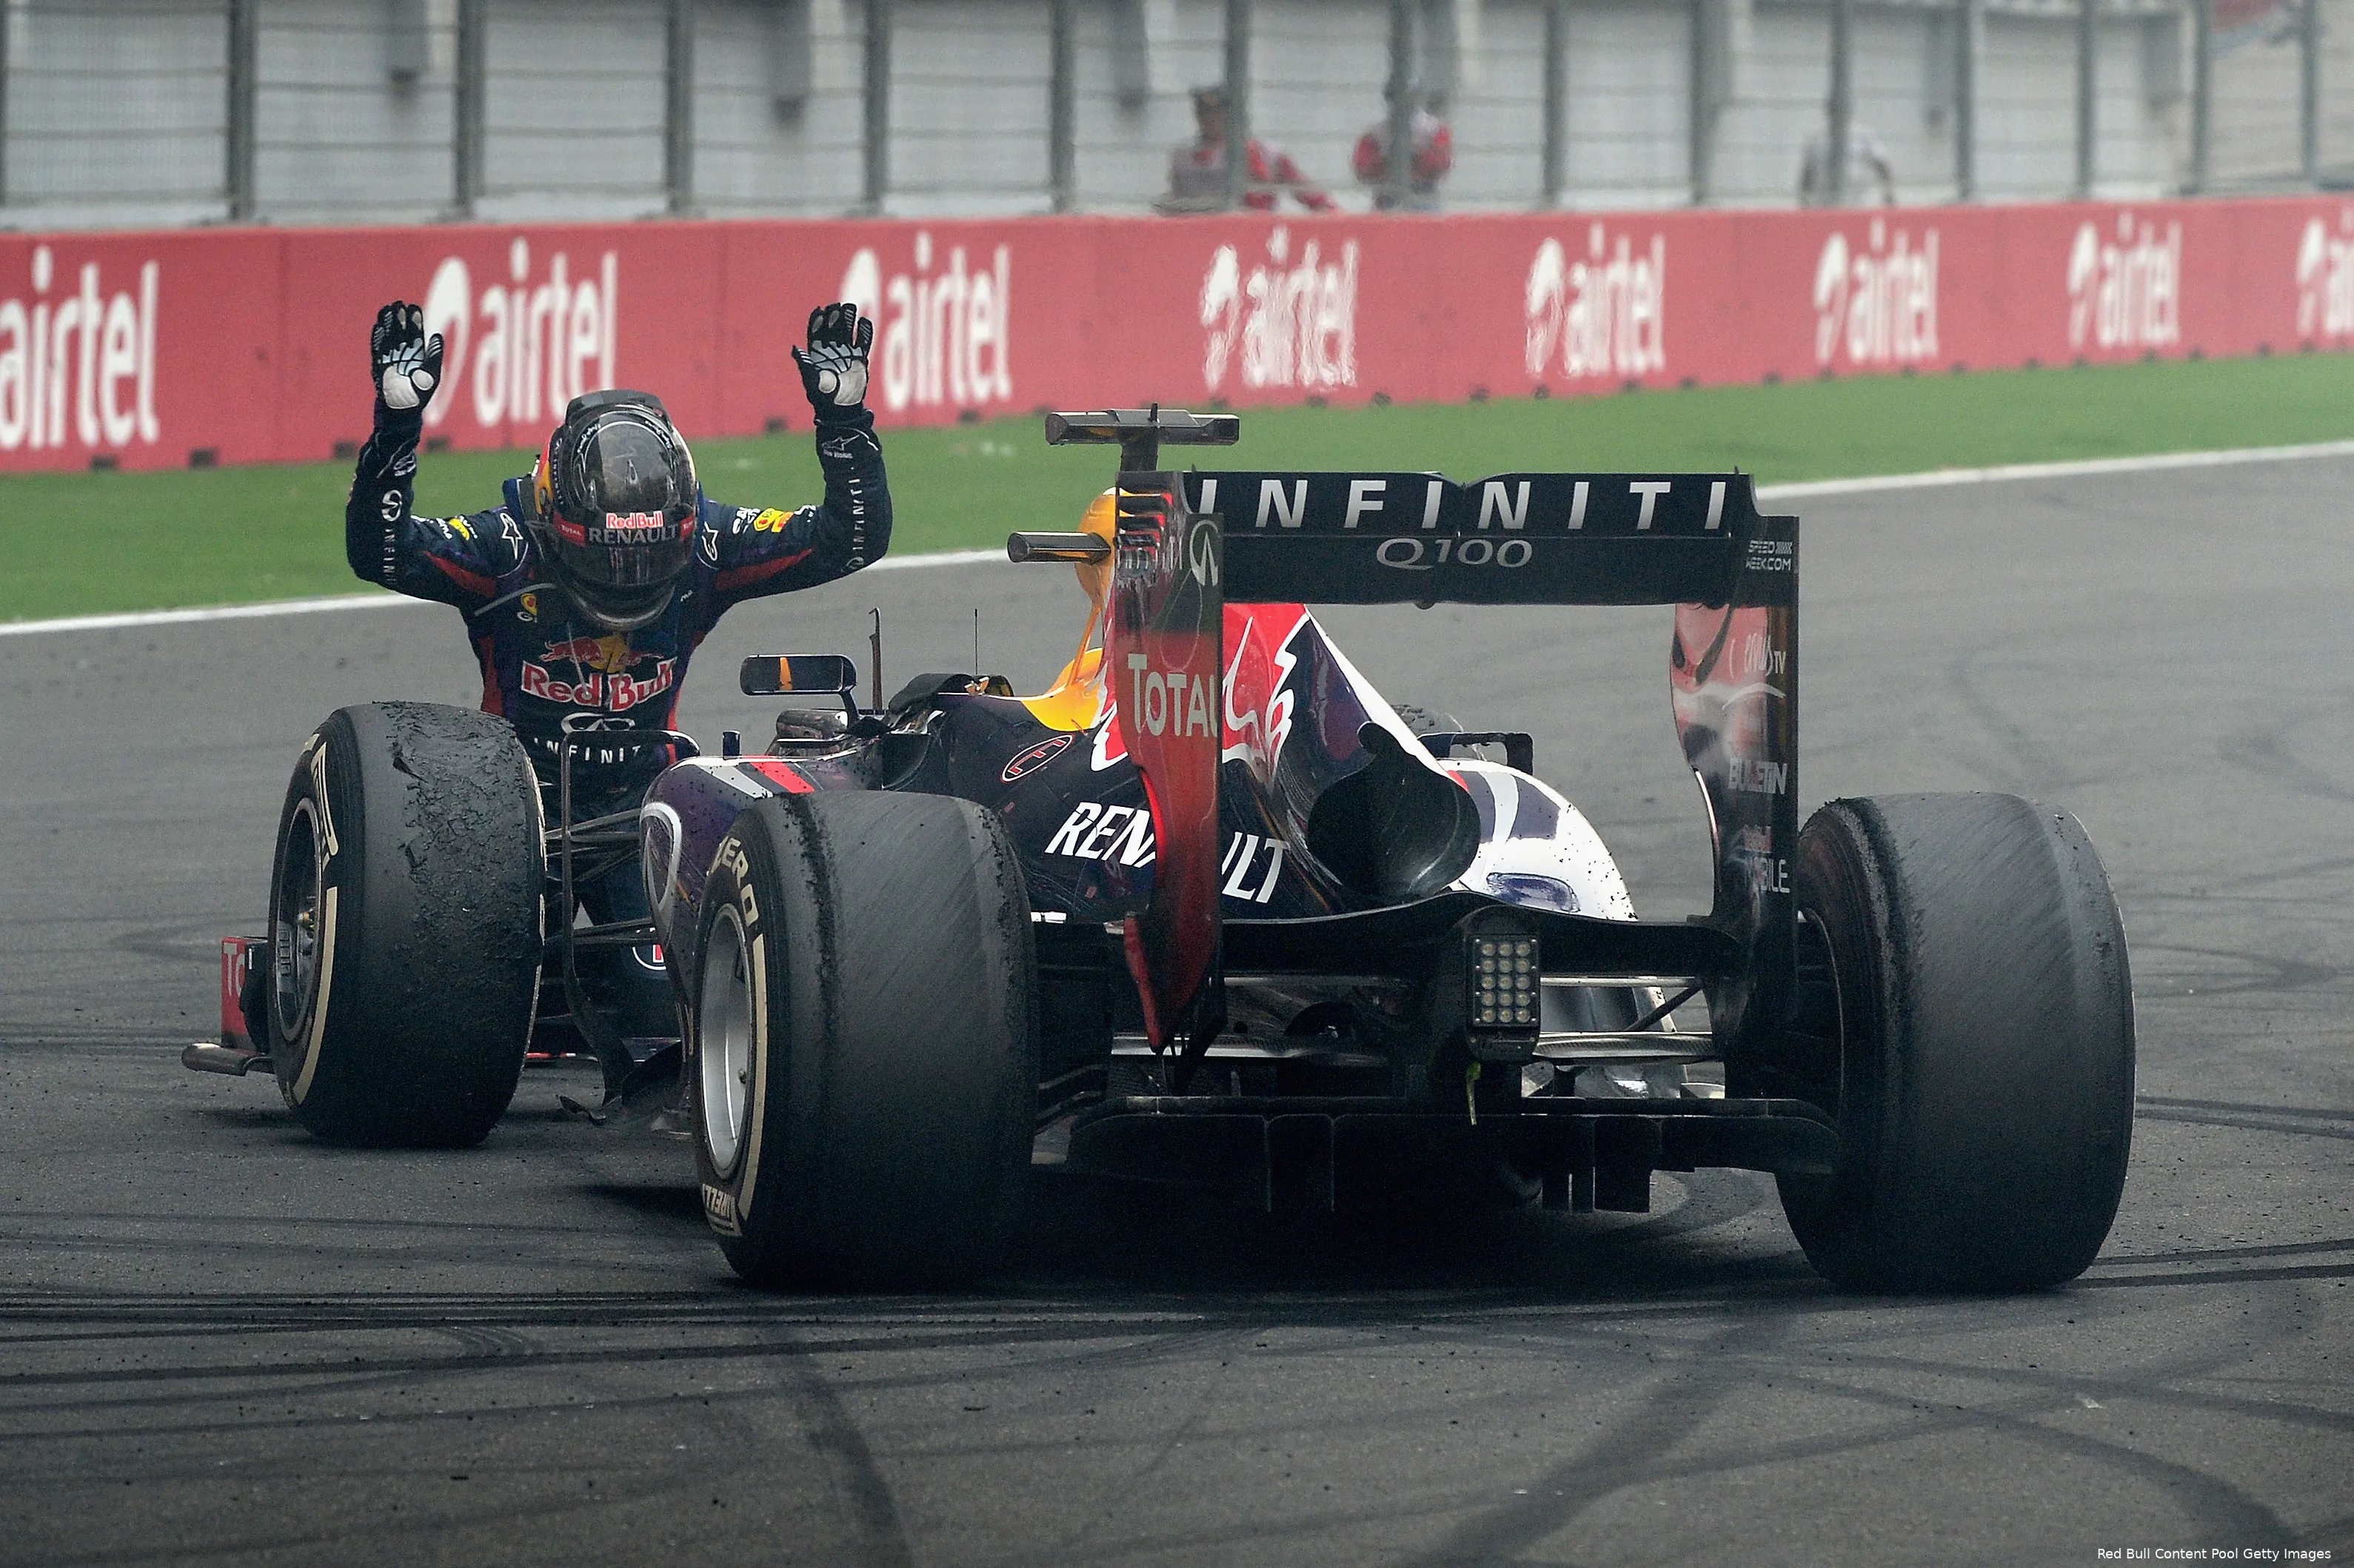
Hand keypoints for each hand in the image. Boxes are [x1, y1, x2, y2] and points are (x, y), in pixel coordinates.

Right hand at [370, 301, 443, 416]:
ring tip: (387, 309)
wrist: (401, 416)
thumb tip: (438, 335)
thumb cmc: (418, 399)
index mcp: (418, 359)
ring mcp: (390, 362)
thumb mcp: (431, 377)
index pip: (416, 335)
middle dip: (400, 318)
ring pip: (388, 338)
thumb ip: (434, 356)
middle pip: (401, 333)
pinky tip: (378, 327)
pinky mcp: (379, 368)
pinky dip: (377, 339)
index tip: (413, 307)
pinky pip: (377, 351)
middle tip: (399, 303)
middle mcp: (404, 358)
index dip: (415, 321)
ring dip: (388, 324)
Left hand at [792, 303, 872, 414]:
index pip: (816, 331)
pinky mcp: (860, 358)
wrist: (842, 409)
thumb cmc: (823, 397)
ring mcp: (846, 352)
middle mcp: (831, 349)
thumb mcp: (811, 381)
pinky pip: (863, 341)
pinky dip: (864, 332)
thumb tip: (795, 349)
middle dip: (834, 315)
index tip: (820, 310)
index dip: (817, 320)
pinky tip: (865, 322)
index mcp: (817, 352)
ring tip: (851, 308)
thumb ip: (805, 365)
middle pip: (832, 327)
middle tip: (837, 306)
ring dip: (848, 318)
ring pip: (847, 330)